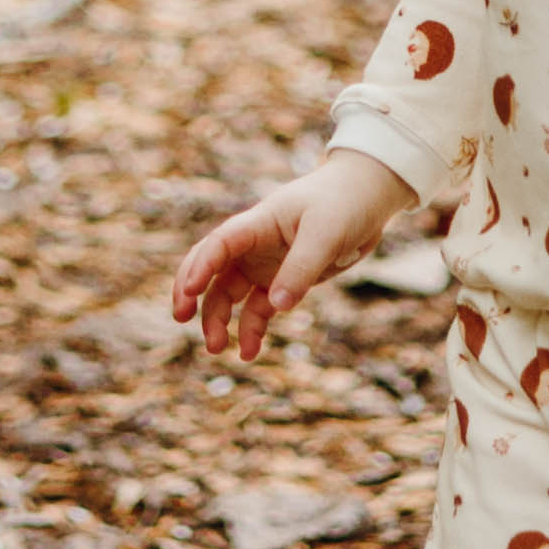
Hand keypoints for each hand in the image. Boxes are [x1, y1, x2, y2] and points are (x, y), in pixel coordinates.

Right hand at [170, 148, 417, 362]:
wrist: (367, 197)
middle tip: (181, 318)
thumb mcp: (326, 234)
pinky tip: (249, 351)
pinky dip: (251, 330)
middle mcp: (254, 245)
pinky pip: (258, 309)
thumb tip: (277, 307)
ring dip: (219, 320)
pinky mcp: (282, 281)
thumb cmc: (344, 203)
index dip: (200, 266)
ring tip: (217, 349)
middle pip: (211, 270)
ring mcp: (265, 264)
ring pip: (229, 295)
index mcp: (258, 224)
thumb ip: (301, 269)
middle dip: (191, 293)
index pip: (220, 244)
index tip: (189, 292)